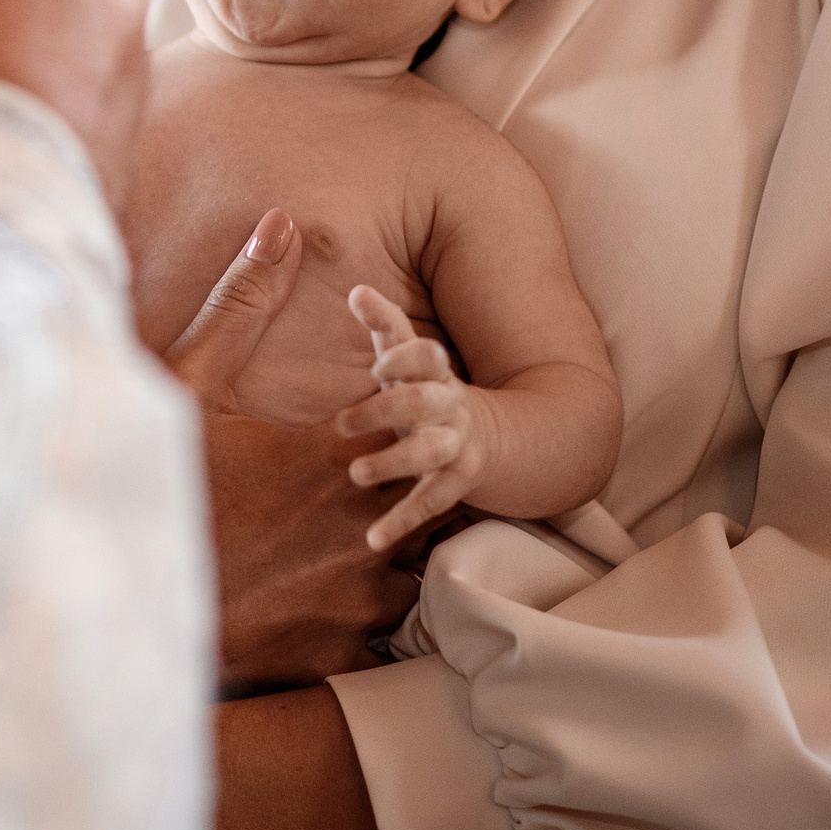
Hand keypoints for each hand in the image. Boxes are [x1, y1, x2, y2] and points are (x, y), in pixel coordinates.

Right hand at [167, 211, 421, 686]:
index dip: (412, 411)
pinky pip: (382, 630)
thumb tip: (285, 222)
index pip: (418, 418)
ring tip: (356, 534)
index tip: (391, 410)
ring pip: (418, 567)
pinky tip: (327, 593)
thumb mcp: (187, 378)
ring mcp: (354, 592)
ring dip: (398, 549)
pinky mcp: (336, 648)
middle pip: (432, 494)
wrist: (117, 596)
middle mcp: (360, 522)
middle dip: (417, 480)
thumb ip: (244, 301)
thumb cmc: (153, 479)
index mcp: (332, 453)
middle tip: (383, 472)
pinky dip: (367, 611)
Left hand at [336, 288, 487, 553]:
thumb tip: (357, 288)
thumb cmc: (425, 389)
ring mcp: (456, 446)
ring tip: (355, 475)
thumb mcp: (406, 356)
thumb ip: (383, 325)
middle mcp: (449, 405)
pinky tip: (372, 541)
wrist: (490, 437)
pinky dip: (402, 522)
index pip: (428, 356)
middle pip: (424, 403)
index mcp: (434, 371)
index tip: (378, 368)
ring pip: (430, 453)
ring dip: (393, 464)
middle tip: (341, 424)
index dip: (405, 359)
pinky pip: (430, 503)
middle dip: (385, 410)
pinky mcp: (455, 483)